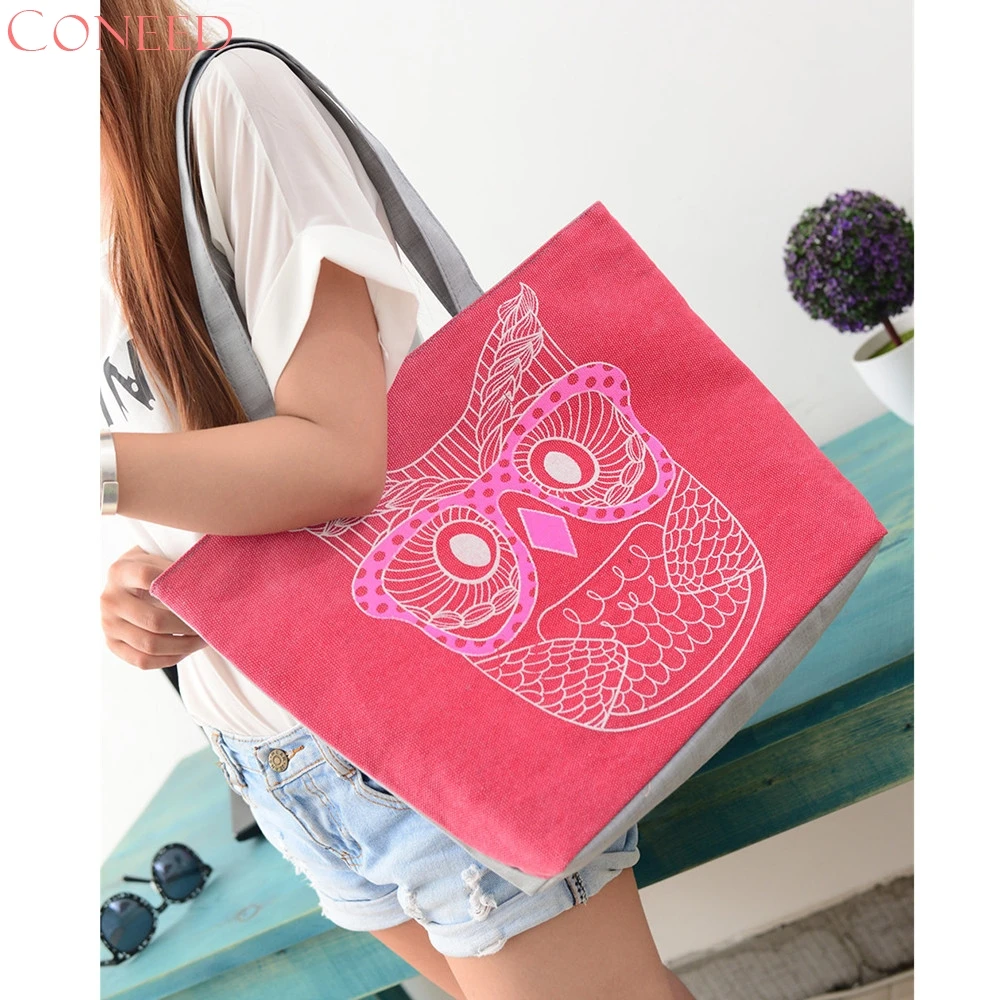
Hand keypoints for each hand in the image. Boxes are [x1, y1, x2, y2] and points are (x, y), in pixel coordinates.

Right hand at [101, 545, 206, 669]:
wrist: (128, 582)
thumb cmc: (154, 567)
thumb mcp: (160, 555)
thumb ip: (179, 565)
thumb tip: (215, 580)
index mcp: (121, 571)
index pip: (148, 578)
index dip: (178, 588)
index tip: (204, 595)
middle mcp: (109, 598)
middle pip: (154, 620)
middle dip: (188, 625)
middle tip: (210, 624)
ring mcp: (108, 623)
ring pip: (150, 645)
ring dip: (183, 645)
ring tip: (203, 638)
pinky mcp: (112, 644)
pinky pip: (143, 661)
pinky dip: (170, 658)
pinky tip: (186, 649)